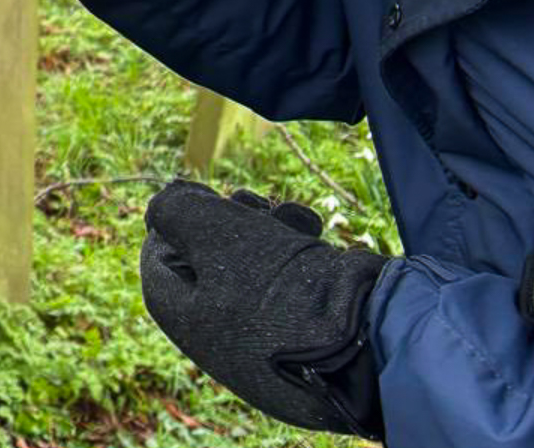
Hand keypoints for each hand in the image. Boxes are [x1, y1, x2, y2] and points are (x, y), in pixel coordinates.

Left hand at [140, 180, 388, 437]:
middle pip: (208, 257)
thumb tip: (163, 206)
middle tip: (249, 201)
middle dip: (228, 217)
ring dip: (268, 225)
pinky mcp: (313, 328)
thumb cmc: (284, 290)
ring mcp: (271, 336)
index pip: (158, 259)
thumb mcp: (215, 235)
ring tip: (291, 216)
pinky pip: (293, 280)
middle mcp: (224, 337)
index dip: (174, 217)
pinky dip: (299, 247)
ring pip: (254, 261)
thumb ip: (176, 211)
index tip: (199, 190)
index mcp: (188, 322)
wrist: (375, 343)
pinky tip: (314, 230)